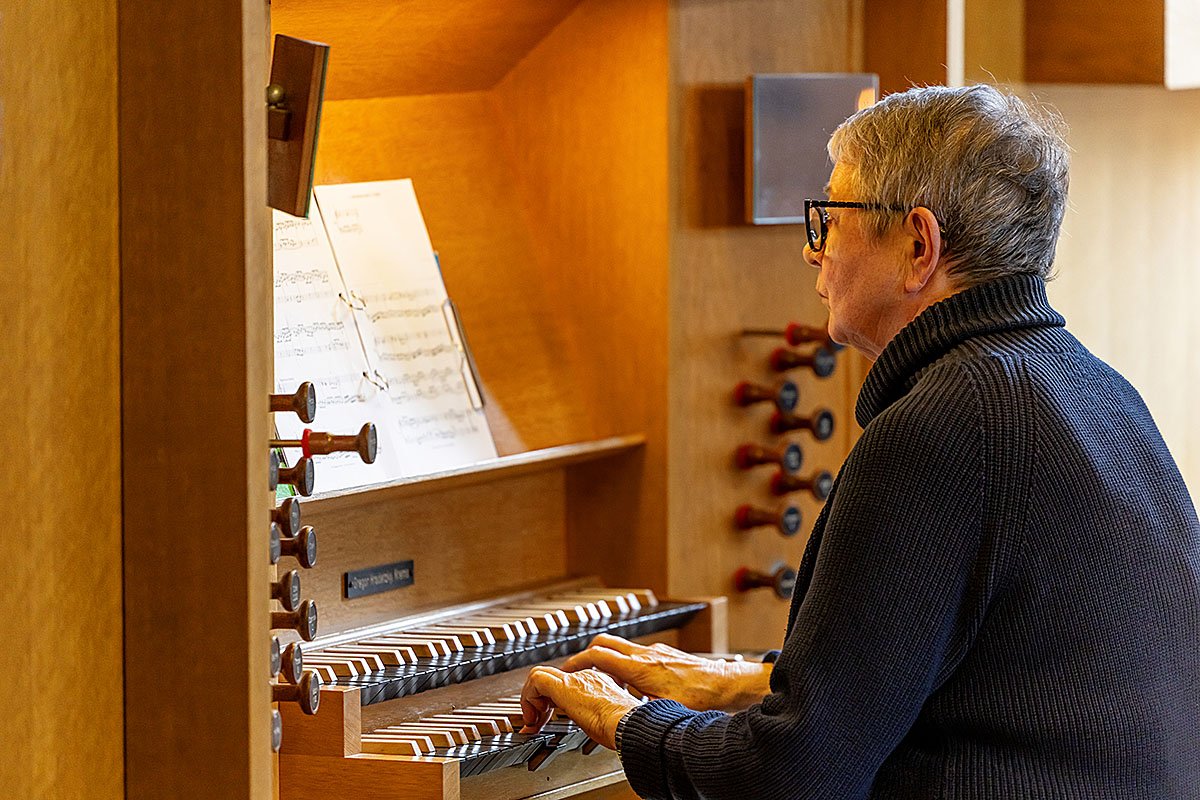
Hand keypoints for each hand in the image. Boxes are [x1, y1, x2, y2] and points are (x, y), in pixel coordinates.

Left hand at [520, 665, 641, 749]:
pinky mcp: (565, 686)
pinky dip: (528, 698)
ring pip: (540, 675)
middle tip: (537, 722)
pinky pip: (536, 680)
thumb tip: (594, 729)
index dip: (552, 702)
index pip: (567, 684)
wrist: (629, 724)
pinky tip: (533, 719)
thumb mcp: (608, 721)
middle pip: (551, 678)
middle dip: (538, 701)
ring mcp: (576, 679)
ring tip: (534, 722)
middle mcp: (586, 677)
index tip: (548, 719)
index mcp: (598, 684)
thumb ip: (597, 718)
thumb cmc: (625, 728)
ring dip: (531, 700)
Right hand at [561, 634, 771, 711]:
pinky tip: (629, 682)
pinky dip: (624, 662)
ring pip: (620, 645)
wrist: (729, 684)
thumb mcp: (664, 711)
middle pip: (604, 642)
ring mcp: (656, 652)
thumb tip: (621, 723)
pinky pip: (635, 652)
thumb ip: (638, 711)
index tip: (565, 671)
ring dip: (605, 658)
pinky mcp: (665, 654)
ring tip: (599, 678)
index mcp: (641, 668)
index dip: (576, 662)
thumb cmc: (702, 697)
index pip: (598, 655)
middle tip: (575, 670)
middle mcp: (646, 654)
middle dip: (585, 655)